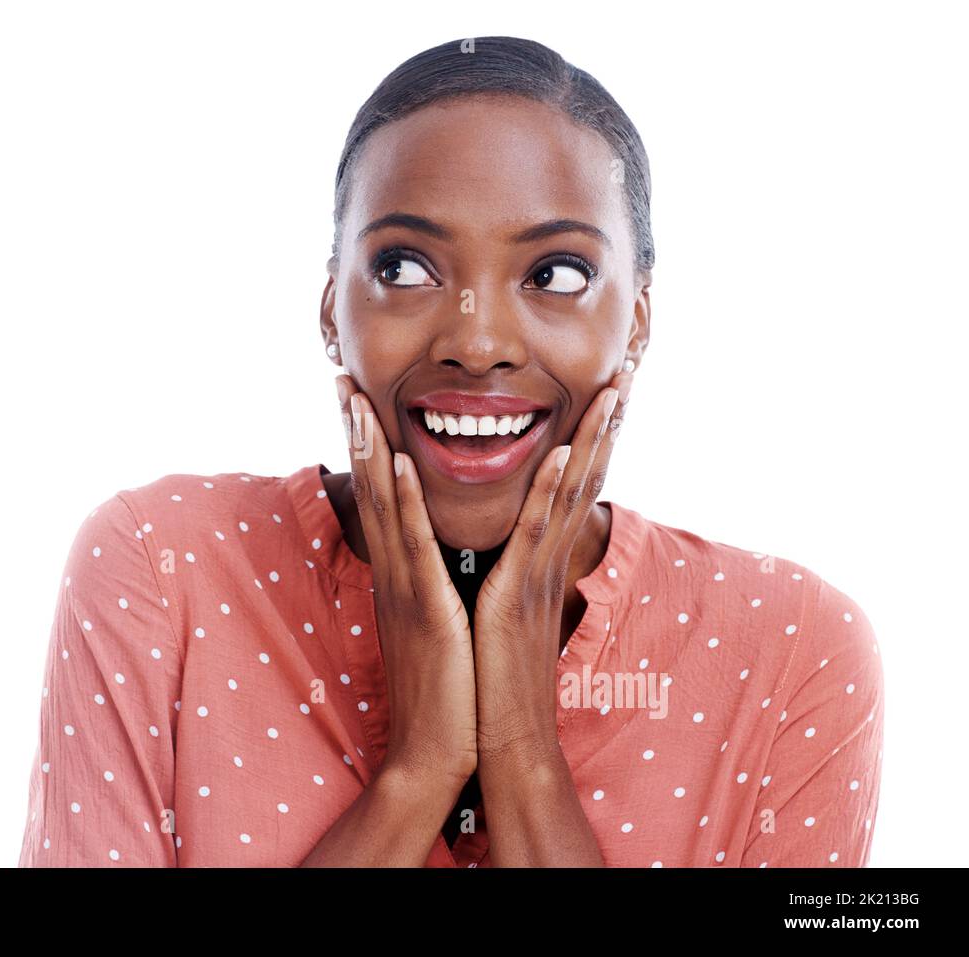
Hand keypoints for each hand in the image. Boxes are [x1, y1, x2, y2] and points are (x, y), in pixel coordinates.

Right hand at [335, 374, 477, 785]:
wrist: (437, 752)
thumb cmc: (445, 693)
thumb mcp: (435, 629)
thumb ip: (431, 591)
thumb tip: (437, 565)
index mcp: (401, 578)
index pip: (380, 501)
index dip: (367, 451)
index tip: (357, 404)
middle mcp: (395, 575)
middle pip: (371, 491)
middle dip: (356, 433)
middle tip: (342, 379)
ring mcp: (407, 590)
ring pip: (387, 506)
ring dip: (374, 449)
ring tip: (359, 399)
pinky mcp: (428, 609)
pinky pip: (419, 545)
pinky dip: (410, 501)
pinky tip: (405, 462)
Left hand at [472, 363, 634, 763]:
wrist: (497, 737)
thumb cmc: (493, 677)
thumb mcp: (504, 613)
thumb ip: (511, 576)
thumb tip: (506, 552)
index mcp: (541, 562)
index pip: (570, 490)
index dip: (589, 442)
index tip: (603, 398)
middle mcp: (548, 562)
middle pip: (584, 480)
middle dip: (605, 427)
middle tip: (625, 374)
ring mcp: (538, 575)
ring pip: (568, 494)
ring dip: (589, 438)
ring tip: (611, 389)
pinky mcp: (518, 594)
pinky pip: (535, 533)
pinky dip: (547, 490)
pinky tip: (558, 450)